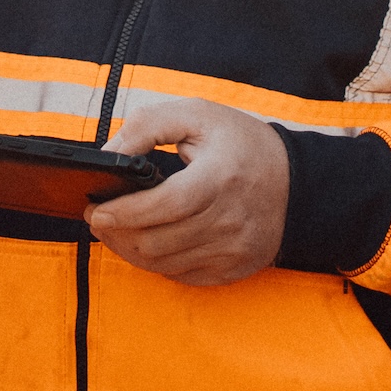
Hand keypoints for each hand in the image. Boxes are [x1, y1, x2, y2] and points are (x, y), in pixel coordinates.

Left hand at [83, 97, 288, 285]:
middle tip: (97, 218)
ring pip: (162, 264)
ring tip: (114, 230)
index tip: (95, 209)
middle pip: (156, 241)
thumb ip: (148, 126)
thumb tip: (109, 152)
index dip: (123, 212)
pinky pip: (180, 275)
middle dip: (116, 233)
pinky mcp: (233, 269)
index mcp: (221, 178)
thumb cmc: (241, 143)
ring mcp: (233, 250)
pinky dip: (155, 261)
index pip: (164, 206)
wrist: (295, 180)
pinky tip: (144, 242)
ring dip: (129, 249)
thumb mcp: (196, 115)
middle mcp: (230, 220)